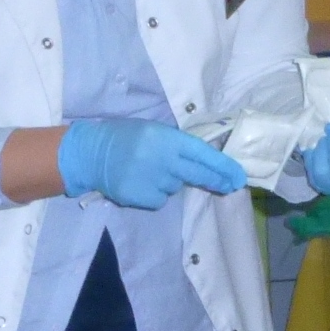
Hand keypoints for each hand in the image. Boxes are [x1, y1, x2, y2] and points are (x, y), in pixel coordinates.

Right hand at [58, 119, 245, 208]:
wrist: (91, 153)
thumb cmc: (125, 137)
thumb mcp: (153, 131)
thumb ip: (177, 145)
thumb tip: (206, 162)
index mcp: (167, 138)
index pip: (203, 154)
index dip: (223, 166)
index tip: (238, 176)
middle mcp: (162, 159)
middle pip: (198, 174)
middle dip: (217, 181)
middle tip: (230, 187)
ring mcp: (151, 179)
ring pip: (175, 187)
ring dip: (169, 182)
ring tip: (148, 170)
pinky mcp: (139, 196)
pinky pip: (159, 199)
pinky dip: (153, 194)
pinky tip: (139, 181)